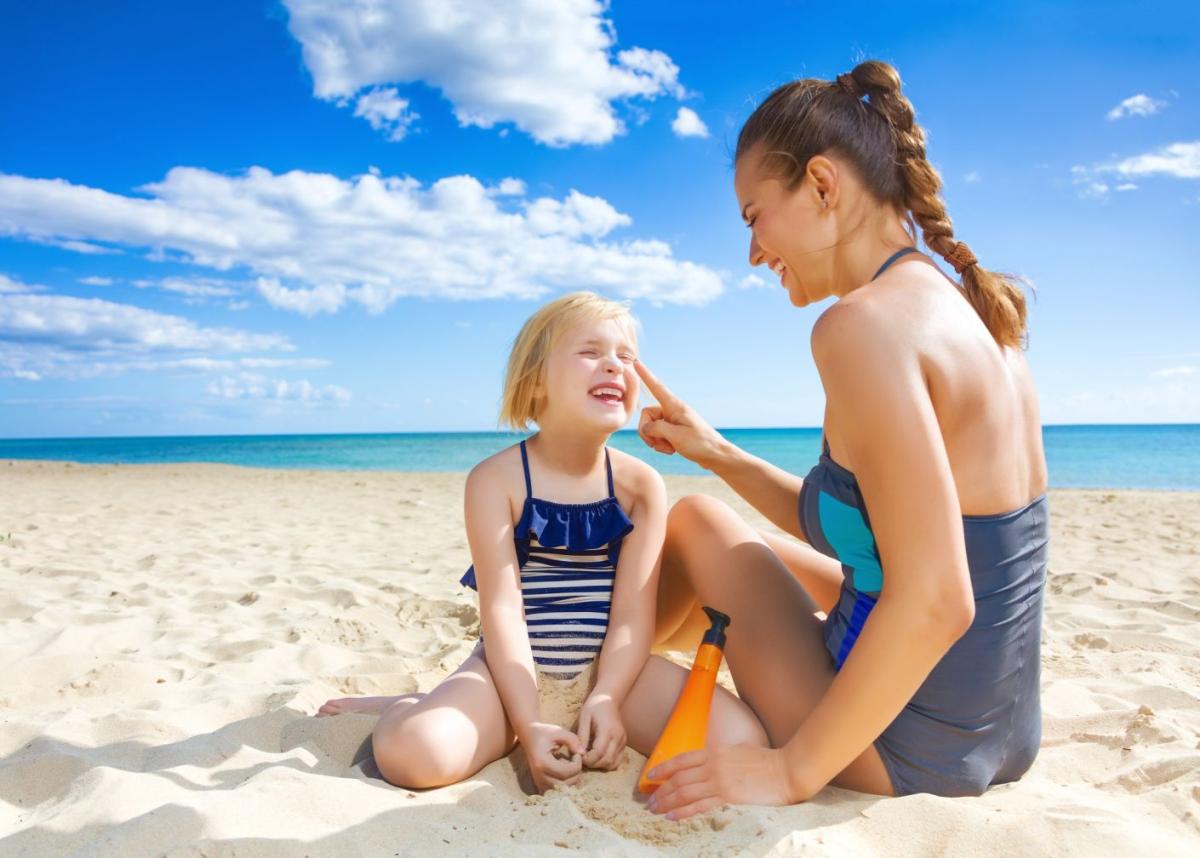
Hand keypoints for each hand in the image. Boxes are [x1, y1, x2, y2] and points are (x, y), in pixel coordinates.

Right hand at [520, 721, 584, 792]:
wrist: (529, 736)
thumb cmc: (545, 733)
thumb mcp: (559, 731)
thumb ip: (573, 740)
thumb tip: (583, 753)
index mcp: (542, 763)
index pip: (566, 772)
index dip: (577, 764)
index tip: (577, 754)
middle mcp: (539, 776)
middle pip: (565, 785)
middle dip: (576, 773)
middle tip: (575, 761)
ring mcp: (539, 782)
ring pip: (563, 791)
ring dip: (571, 780)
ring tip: (569, 766)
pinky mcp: (540, 785)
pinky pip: (557, 792)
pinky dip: (565, 785)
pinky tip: (565, 773)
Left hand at [576, 692, 626, 769]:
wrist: (608, 699)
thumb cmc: (594, 707)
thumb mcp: (584, 718)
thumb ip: (582, 736)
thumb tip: (579, 753)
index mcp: (608, 730)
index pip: (599, 753)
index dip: (588, 759)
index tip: (579, 756)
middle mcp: (618, 737)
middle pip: (607, 760)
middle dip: (593, 764)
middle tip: (583, 758)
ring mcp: (623, 741)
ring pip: (613, 763)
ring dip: (600, 765)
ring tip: (590, 757)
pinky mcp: (623, 744)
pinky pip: (617, 760)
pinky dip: (607, 763)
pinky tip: (599, 756)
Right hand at [634, 360, 727, 469]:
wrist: (716, 456)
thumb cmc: (700, 444)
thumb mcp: (676, 436)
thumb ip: (656, 429)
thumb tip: (645, 428)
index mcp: (675, 406)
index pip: (656, 387)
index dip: (645, 375)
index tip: (636, 363)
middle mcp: (672, 411)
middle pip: (647, 415)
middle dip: (647, 432)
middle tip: (657, 444)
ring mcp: (672, 421)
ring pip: (651, 427)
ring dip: (655, 440)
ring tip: (668, 448)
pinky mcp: (673, 431)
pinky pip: (657, 435)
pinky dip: (660, 444)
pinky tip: (671, 450)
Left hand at [644, 744, 799, 819]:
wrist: (786, 769)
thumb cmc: (766, 760)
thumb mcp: (738, 750)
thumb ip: (721, 756)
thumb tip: (709, 763)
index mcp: (715, 751)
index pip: (681, 759)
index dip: (663, 768)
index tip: (650, 776)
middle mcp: (713, 764)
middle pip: (678, 778)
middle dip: (661, 790)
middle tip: (648, 801)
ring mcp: (719, 780)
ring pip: (684, 791)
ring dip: (667, 801)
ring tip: (654, 810)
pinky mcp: (728, 796)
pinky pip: (699, 805)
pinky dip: (683, 811)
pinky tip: (672, 816)